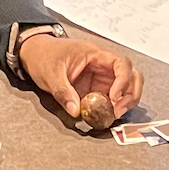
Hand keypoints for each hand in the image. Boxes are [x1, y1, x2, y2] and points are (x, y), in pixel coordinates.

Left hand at [18, 31, 143, 118]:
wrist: (35, 55)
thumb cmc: (44, 56)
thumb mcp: (51, 73)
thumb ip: (63, 92)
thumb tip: (75, 111)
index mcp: (95, 54)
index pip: (121, 63)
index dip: (123, 80)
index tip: (114, 96)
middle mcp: (103, 65)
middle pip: (132, 76)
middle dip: (131, 94)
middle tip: (120, 110)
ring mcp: (102, 78)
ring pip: (127, 87)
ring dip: (126, 101)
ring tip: (115, 114)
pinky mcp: (98, 89)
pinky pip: (113, 98)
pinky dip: (114, 107)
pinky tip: (106, 115)